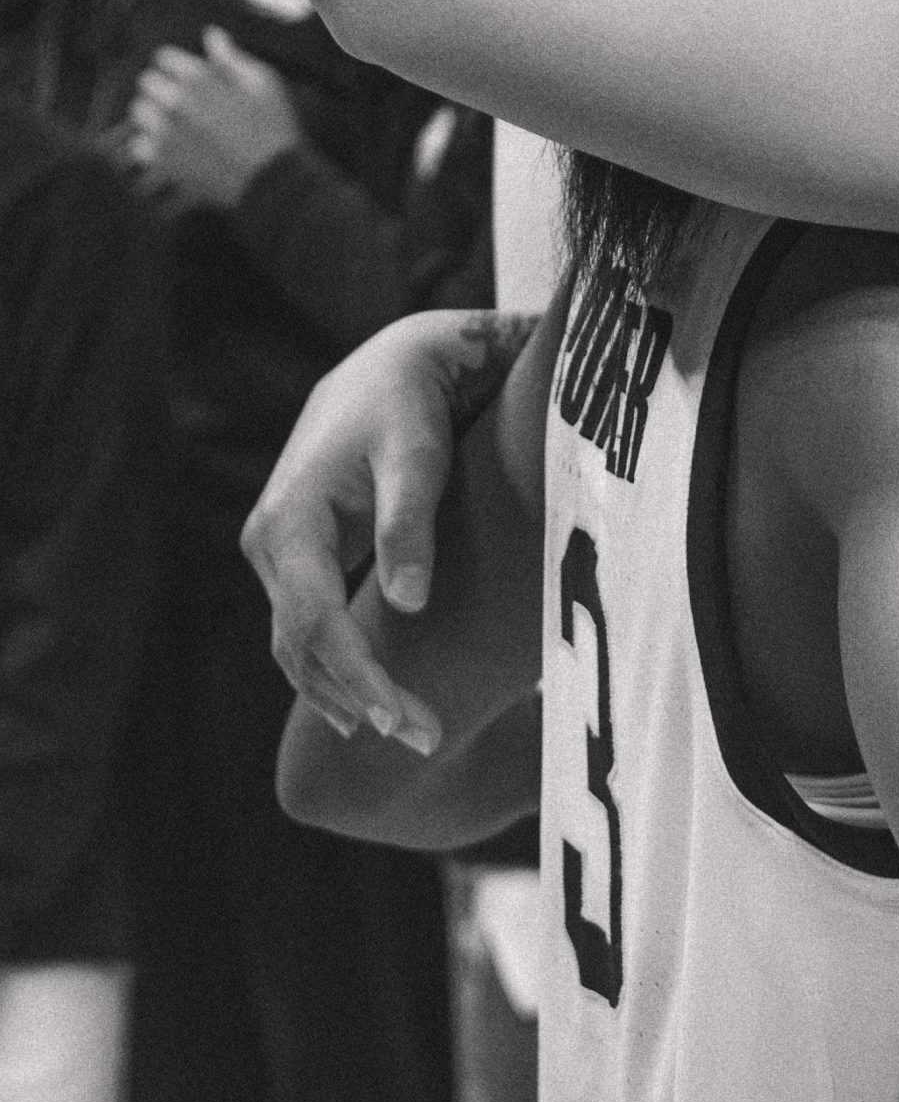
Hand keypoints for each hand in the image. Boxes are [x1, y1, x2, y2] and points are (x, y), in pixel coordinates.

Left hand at [124, 26, 302, 209]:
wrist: (273, 179)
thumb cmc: (274, 129)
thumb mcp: (264, 83)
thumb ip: (232, 58)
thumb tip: (212, 35)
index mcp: (199, 79)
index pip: (164, 57)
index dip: (178, 64)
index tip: (189, 73)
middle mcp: (175, 102)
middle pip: (146, 82)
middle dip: (164, 86)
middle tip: (185, 98)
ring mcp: (166, 133)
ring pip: (139, 111)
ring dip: (153, 113)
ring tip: (176, 121)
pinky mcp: (163, 161)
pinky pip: (138, 145)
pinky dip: (151, 144)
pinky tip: (172, 145)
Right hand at [241, 307, 535, 747]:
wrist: (392, 365)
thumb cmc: (409, 404)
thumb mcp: (417, 452)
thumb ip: (410, 523)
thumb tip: (409, 603)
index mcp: (289, 521)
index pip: (314, 622)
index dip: (358, 677)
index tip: (403, 719)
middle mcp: (271, 544)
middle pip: (302, 646)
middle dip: (359, 697)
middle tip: (425, 736)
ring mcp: (281, 555)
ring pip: (300, 646)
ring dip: (347, 693)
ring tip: (410, 731)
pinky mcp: (303, 560)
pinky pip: (310, 629)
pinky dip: (338, 669)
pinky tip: (373, 704)